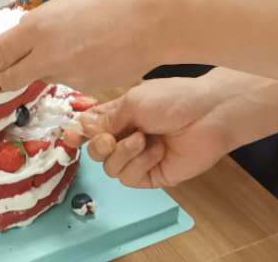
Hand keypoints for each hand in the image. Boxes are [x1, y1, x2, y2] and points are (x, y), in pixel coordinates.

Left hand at [0, 0, 167, 92]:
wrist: (154, 21)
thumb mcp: (68, 1)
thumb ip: (43, 21)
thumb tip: (28, 33)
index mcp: (38, 29)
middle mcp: (47, 57)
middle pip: (10, 78)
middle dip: (6, 74)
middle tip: (11, 64)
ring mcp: (67, 77)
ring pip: (43, 77)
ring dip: (47, 66)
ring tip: (76, 44)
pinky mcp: (87, 89)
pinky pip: (70, 80)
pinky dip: (74, 70)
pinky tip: (94, 53)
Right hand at [64, 76, 237, 188]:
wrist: (208, 114)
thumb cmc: (174, 99)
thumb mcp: (134, 101)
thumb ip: (107, 117)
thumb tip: (79, 126)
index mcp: (120, 115)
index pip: (91, 127)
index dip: (77, 133)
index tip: (69, 136)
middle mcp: (126, 137)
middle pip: (96, 152)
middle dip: (99, 146)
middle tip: (111, 139)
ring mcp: (138, 158)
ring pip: (110, 168)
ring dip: (124, 153)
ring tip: (143, 139)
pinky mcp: (151, 175)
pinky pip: (130, 178)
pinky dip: (140, 163)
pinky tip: (157, 150)